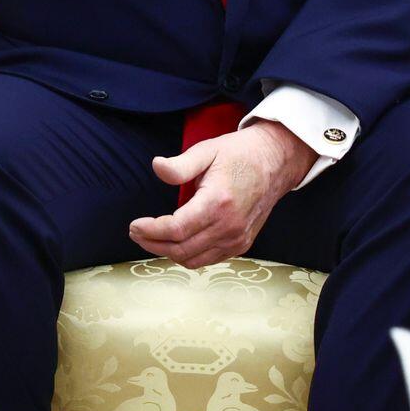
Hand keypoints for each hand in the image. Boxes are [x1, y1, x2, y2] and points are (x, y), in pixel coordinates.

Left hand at [127, 120, 315, 267]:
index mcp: (218, 203)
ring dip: (168, 252)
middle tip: (136, 232)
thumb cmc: (239, 154)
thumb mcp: (207, 150)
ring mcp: (237, 238)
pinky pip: (209, 259)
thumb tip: (157, 167)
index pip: (176, 229)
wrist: (275, 162)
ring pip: (193, 259)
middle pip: (181, 249)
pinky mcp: (242, 244)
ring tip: (150, 238)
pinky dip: (188, 255)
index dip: (151, 231)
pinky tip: (175, 242)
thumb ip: (180, 164)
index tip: (134, 225)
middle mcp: (229, 227)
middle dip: (153, 244)